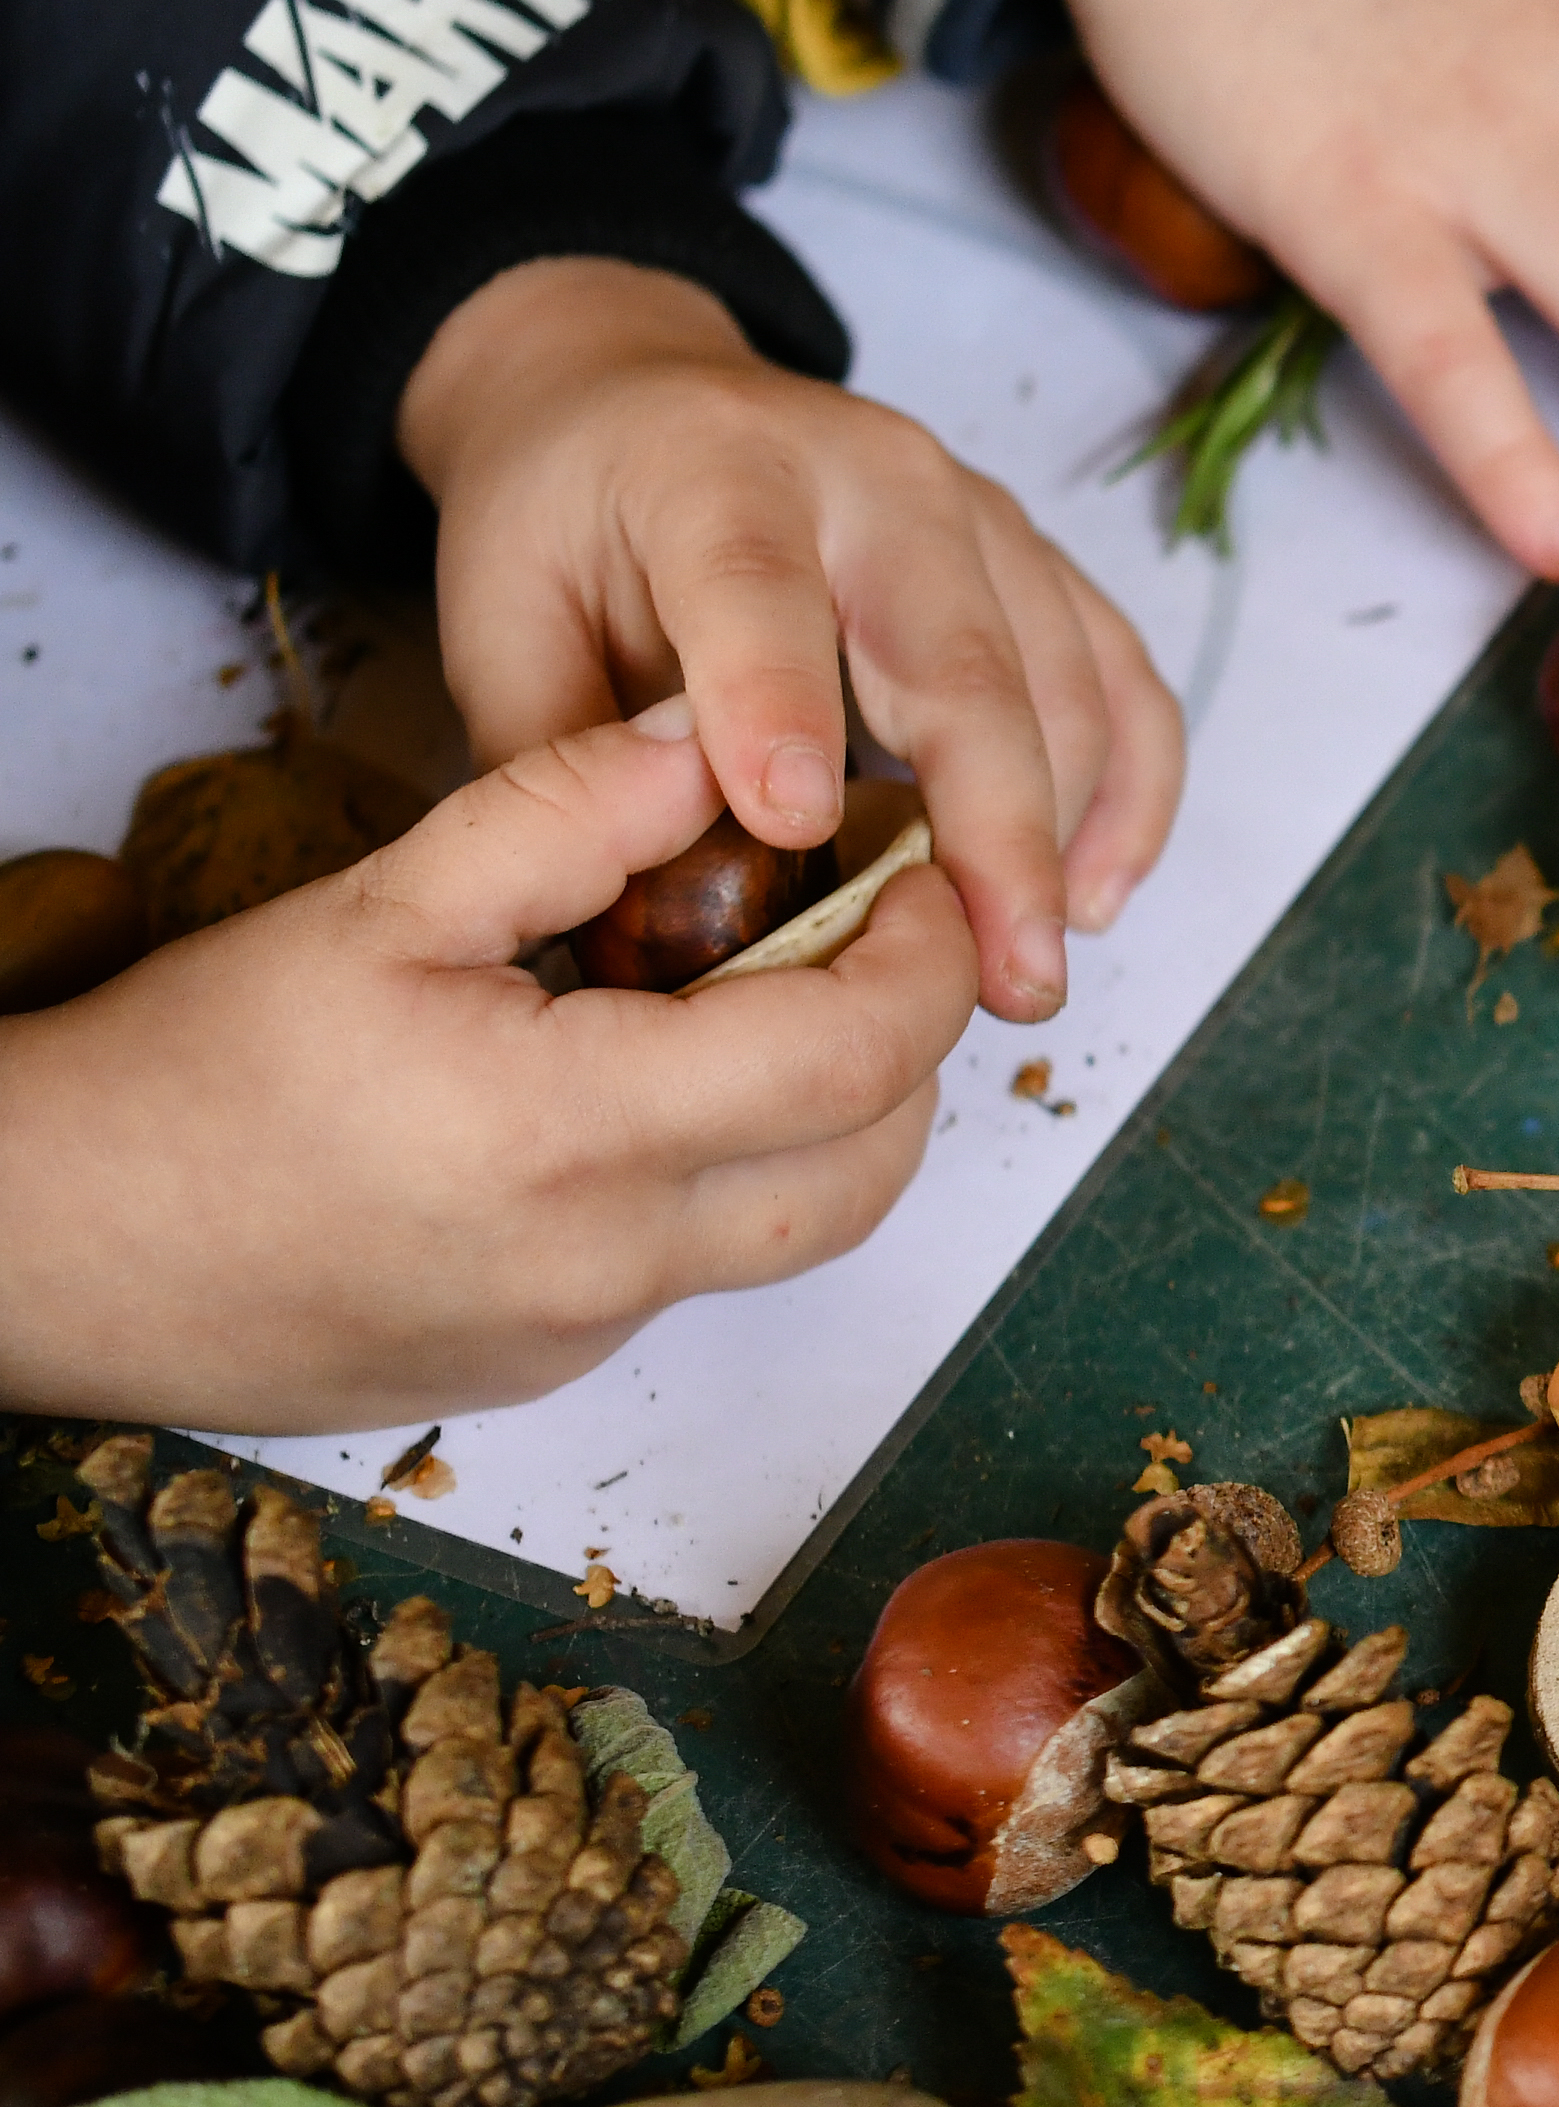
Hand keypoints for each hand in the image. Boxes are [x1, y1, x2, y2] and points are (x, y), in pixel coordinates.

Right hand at [0, 706, 981, 1428]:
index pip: (856, 1053)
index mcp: (573, 1132)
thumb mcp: (381, 901)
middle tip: (868, 921)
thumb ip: (568, 814)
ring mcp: (587, 1331)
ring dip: (838, 1110)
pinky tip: (660, 1082)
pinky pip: (707, 1266)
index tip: (917, 867)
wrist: (53, 1245)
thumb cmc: (191, 1073)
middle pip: (872, 1157)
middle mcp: (606, 1258)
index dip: (923, 953)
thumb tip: (716, 742)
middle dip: (908, 1031)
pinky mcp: (554, 1364)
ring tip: (773, 989)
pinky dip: (736, 1172)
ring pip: (806, 1226)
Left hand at [396, 256, 1181, 1023]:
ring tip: (1029, 971)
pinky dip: (1131, 793)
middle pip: (961, 657)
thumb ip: (566, 758)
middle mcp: (874, 476)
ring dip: (1065, 834)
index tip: (797, 830)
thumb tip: (631, 926)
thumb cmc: (559, 525)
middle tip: (1001, 977)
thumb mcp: (500, 623)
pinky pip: (1123, 678)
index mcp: (714, 470)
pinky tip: (1095, 895)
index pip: (758, 587)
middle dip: (994, 829)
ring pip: (1063, 680)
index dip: (780, 705)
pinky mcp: (1037, 561)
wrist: (632, 397)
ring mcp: (978, 514)